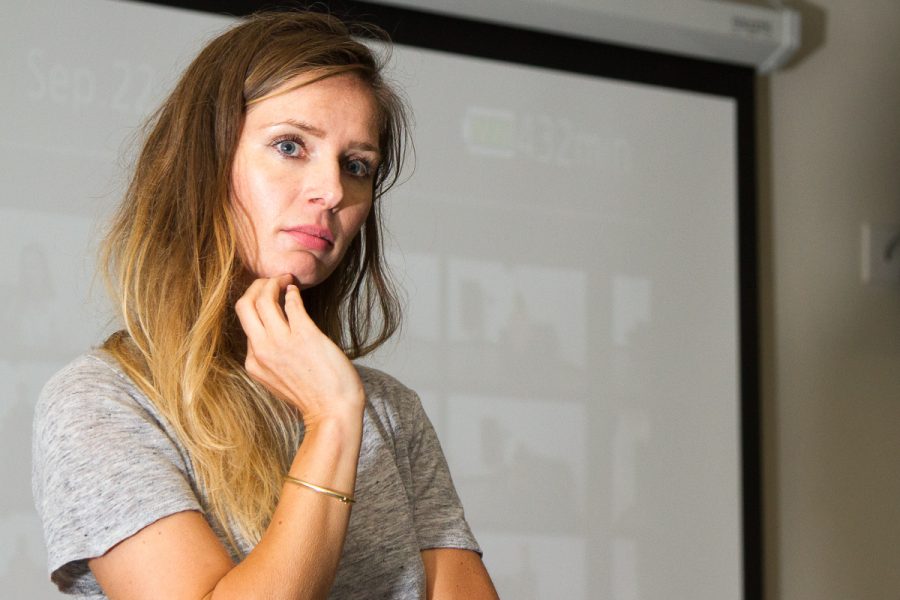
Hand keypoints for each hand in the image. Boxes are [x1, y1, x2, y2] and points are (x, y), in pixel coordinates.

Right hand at [234, 274, 364, 425]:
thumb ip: (272, 359)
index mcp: (253, 363)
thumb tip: (277, 333)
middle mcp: (262, 351)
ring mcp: (282, 343)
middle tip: (271, 281)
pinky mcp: (305, 336)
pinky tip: (297, 290)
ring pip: (263, 298)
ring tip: (285, 279)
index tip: (268, 296)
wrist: (333, 412)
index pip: (246, 324)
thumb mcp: (279, 380)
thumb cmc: (314, 398)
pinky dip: (292, 292)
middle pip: (244, 305)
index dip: (255, 305)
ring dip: (274, 282)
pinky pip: (292, 303)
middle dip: (256, 286)